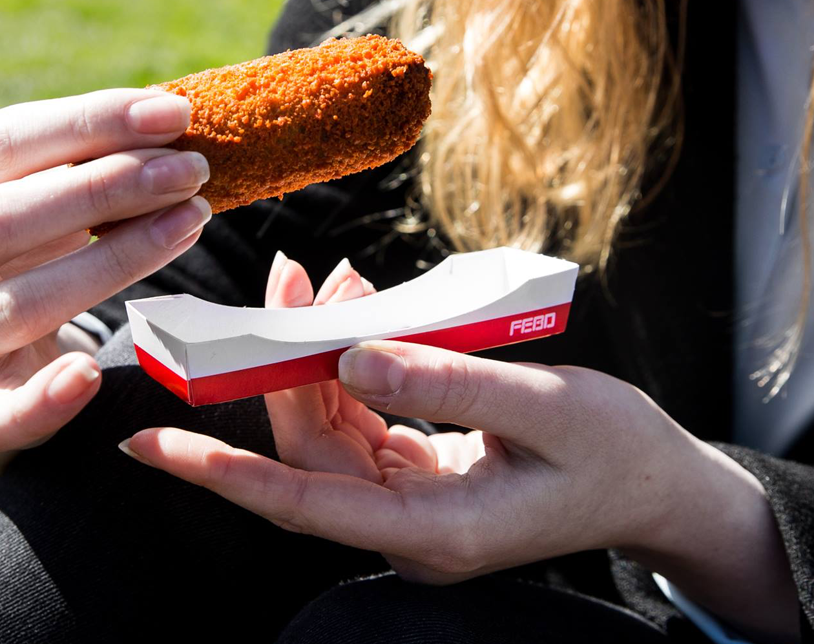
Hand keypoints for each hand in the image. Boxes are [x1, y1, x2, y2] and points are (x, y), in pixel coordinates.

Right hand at [0, 89, 211, 479]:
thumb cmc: (29, 251)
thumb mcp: (40, 195)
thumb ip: (87, 157)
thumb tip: (170, 117)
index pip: (0, 142)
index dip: (90, 122)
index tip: (173, 114)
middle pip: (5, 217)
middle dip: (108, 186)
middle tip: (191, 169)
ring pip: (25, 302)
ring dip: (119, 258)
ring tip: (192, 220)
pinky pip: (9, 412)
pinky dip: (50, 397)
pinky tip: (90, 373)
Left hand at [124, 258, 800, 639]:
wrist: (658, 485)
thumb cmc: (616, 451)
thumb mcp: (543, 406)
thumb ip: (445, 381)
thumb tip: (349, 356)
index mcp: (436, 530)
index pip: (304, 504)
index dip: (225, 472)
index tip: (155, 445)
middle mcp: (409, 527)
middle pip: (309, 454)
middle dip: (280, 369)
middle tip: (278, 283)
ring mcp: (413, 505)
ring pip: (331, 433)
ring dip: (316, 359)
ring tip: (320, 283)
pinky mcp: (422, 478)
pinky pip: (364, 422)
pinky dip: (352, 369)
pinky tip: (354, 315)